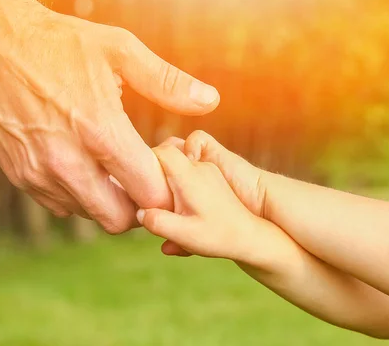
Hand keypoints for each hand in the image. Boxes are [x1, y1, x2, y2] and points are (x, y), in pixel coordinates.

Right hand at [0, 0, 219, 233]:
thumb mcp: (118, 50)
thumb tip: (211, 101)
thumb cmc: (59, 43)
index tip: (166, 170)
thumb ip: (167, 82)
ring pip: (89, 215)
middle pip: (118, 219)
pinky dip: (77, 195)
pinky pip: (60, 205)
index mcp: (99, 129)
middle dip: (138, 204)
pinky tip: (82, 164)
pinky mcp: (20, 175)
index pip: (148, 191)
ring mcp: (39, 172)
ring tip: (111, 167)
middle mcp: (67, 160)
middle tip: (141, 176)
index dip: (165, 187)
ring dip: (107, 199)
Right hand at [137, 140, 260, 260]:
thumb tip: (139, 212)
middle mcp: (200, 168)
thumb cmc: (218, 237)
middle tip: (149, 198)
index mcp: (191, 176)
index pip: (163, 151)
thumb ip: (157, 222)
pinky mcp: (212, 179)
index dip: (146, 161)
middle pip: (168, 156)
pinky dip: (178, 188)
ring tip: (166, 209)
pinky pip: (188, 175)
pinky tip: (179, 212)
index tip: (139, 181)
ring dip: (166, 183)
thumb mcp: (184, 235)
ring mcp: (208, 171)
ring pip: (178, 166)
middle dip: (154, 174)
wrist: (250, 238)